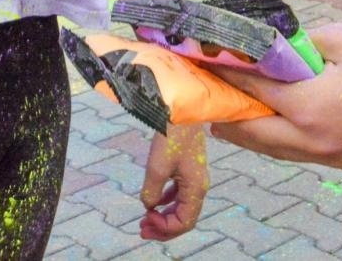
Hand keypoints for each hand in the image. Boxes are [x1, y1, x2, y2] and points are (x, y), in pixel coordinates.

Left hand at [138, 122, 207, 240]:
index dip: (164, 228)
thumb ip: (152, 191)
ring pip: (181, 207)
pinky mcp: (188, 170)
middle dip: (163, 227)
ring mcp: (194, 178)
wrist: (181, 111)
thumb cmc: (172, 136)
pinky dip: (167, 202)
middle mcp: (199, 187)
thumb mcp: (157, 166)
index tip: (145, 220)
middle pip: (184, 218)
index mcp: (196, 189)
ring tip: (145, 220)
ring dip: (164, 216)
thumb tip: (148, 205)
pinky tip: (154, 203)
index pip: (184, 222)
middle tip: (142, 230)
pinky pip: (179, 194)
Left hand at [206, 25, 341, 169]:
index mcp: (311, 108)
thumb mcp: (341, 38)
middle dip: (225, 111)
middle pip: (251, 133)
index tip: (199, 57)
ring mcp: (332, 157)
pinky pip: (297, 152)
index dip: (223, 72)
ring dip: (248, 129)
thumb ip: (296, 47)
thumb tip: (265, 50)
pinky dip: (276, 136)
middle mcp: (315, 141)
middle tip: (205, 91)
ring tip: (228, 106)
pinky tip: (270, 116)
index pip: (251, 89)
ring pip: (273, 150)